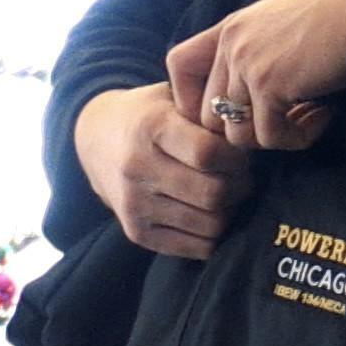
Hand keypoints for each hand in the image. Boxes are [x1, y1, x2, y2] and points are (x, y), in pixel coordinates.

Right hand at [73, 82, 251, 259]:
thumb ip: (209, 104)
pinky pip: (198, 247)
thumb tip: (248, 120)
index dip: (236, 157)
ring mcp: (134, 205)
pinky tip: (207, 212)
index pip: (209, 153)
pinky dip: (213, 233)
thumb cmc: (152, 116)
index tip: (239, 155)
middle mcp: (136, 168)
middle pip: (214, 193)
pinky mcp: (137, 233)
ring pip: (211, 224)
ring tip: (224, 192)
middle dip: (239, 186)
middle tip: (240, 177)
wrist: (97, 141)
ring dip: (229, 211)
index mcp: (150, 129)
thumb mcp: (175, 97)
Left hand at [166, 0, 345, 149]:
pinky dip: (298, 137)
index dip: (193, 97)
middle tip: (285, 120)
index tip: (231, 109)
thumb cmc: (339, 13)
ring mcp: (247, 66)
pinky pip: (270, 137)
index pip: (179, 65)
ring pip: (237, 134)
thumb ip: (261, 48)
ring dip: (275, 137)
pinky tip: (324, 117)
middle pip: (208, 114)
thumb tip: (265, 90)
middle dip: (245, 128)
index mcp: (230, 27)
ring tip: (309, 119)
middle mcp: (230, 45)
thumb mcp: (283, 24)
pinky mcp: (270, 86)